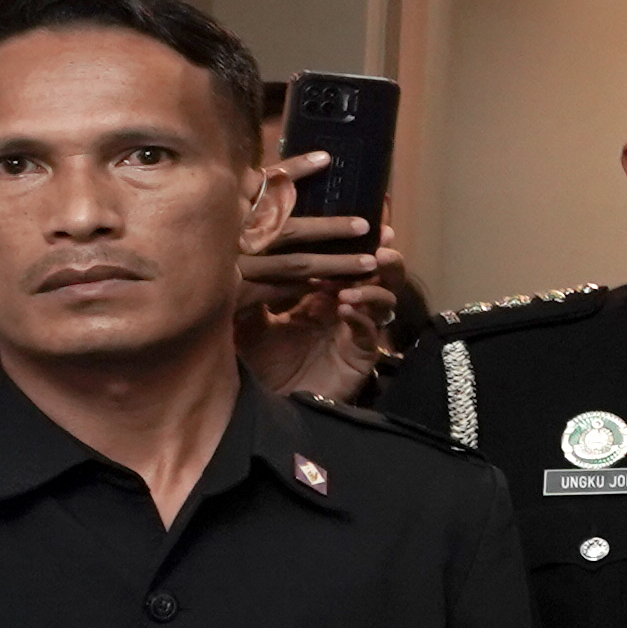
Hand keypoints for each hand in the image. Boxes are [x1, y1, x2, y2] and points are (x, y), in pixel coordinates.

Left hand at [238, 209, 402, 401]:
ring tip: (363, 277)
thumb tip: (243, 255)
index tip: (356, 220)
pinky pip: (370, 331)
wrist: (265, 407)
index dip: (351, 243)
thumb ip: (254, 294)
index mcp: (320, 299)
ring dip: (373, 286)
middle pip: (375, 278)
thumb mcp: (250, 323)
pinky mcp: (360, 356)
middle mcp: (343, 311)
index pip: (342, 265)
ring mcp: (355, 333)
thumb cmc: (260, 365)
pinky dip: (361, 315)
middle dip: (381, 257)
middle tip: (381, 239)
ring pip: (383, 301)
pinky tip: (346, 308)